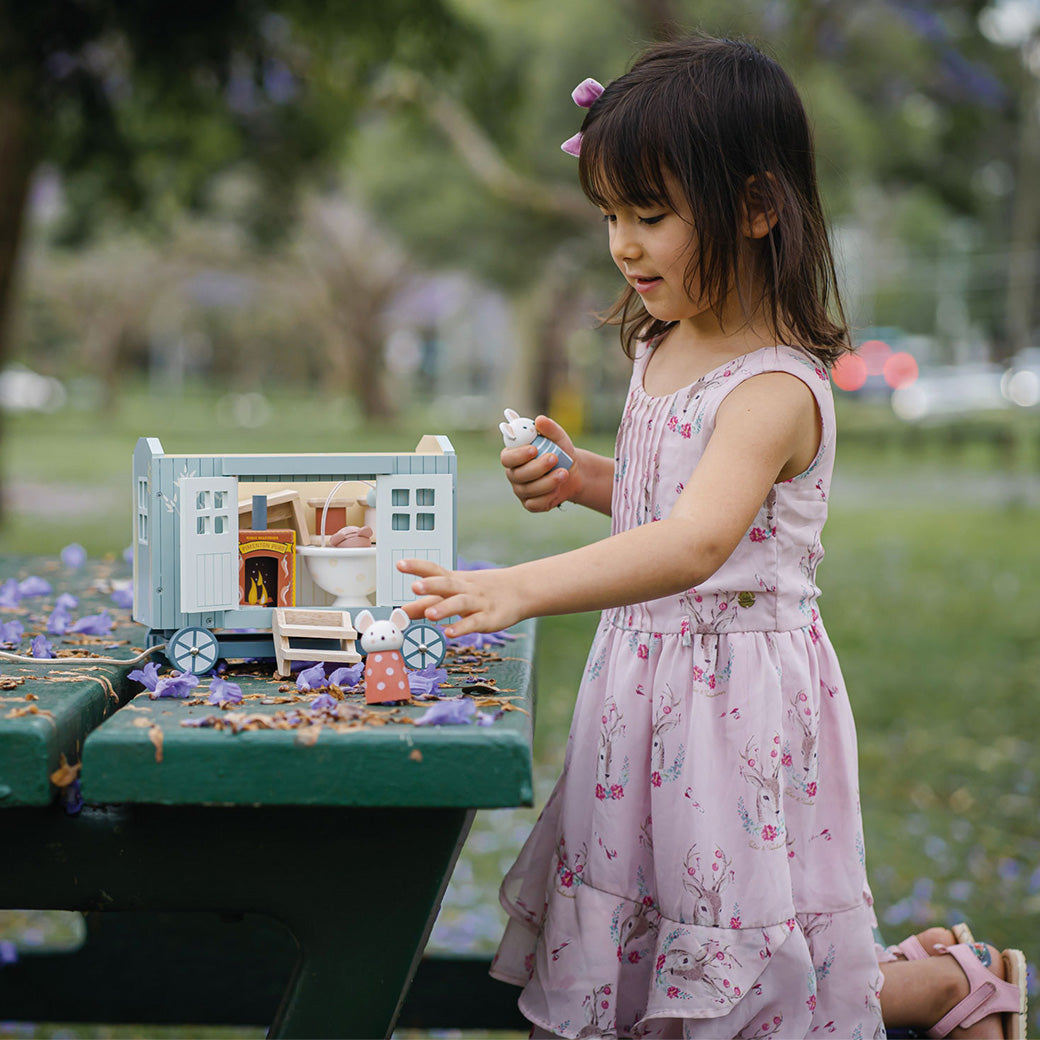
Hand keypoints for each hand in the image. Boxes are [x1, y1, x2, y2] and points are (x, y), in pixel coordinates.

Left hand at [396, 559, 524, 637]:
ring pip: (461, 603)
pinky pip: (475, 622)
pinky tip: (449, 633)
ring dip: (445, 608)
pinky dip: (462, 627)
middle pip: (447, 584)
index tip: (400, 564)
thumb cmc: (479, 592)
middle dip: (431, 585)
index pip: (435, 570)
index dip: (417, 566)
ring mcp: (478, 603)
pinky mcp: (489, 618)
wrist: (518, 591)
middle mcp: (465, 589)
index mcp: (454, 580)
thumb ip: (427, 603)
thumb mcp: (453, 593)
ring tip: (430, 615)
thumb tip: (402, 612)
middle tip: (414, 587)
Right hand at [500, 414, 581, 511]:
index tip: (534, 449)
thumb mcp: (559, 438)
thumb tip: (539, 420)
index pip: (507, 458)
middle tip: (554, 458)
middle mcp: (514, 474)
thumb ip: (550, 429)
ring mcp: (521, 490)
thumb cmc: (561, 452)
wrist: (573, 473)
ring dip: (547, 482)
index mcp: (514, 456)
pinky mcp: (530, 504)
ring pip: (528, 490)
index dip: (518, 455)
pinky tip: (559, 488)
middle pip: (517, 475)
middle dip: (537, 467)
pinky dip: (548, 496)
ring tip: (564, 473)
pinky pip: (535, 504)